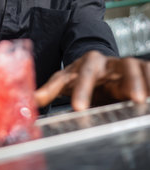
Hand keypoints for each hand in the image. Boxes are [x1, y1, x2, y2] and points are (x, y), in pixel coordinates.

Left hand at [34, 50, 149, 110]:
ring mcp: (122, 65)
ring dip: (138, 81)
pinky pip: (148, 70)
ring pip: (132, 67)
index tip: (79, 108)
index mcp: (85, 63)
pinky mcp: (138, 70)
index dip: (81, 90)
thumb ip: (50, 90)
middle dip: (124, 83)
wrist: (99, 68)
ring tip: (141, 100)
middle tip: (126, 99)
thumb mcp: (64, 81)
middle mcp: (105, 61)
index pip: (81, 75)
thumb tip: (30, 100)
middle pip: (116, 69)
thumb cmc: (80, 76)